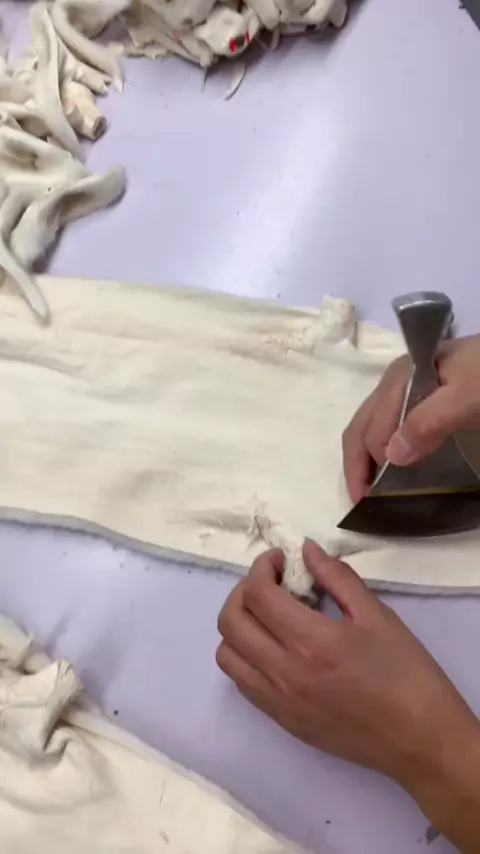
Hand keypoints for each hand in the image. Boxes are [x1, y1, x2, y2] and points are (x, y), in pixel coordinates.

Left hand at [217, 541, 479, 808]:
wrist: (420, 742)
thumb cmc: (406, 674)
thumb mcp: (377, 615)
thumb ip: (337, 577)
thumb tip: (305, 550)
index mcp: (310, 642)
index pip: (257, 594)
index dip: (262, 567)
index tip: (281, 560)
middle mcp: (283, 672)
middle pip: (230, 621)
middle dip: (243, 591)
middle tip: (273, 583)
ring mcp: (277, 701)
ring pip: (226, 654)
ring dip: (239, 625)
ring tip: (270, 615)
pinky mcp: (281, 721)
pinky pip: (242, 682)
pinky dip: (246, 655)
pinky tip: (276, 646)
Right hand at [342, 335, 479, 502]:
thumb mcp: (466, 398)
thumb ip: (428, 422)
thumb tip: (389, 457)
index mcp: (399, 378)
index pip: (370, 430)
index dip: (366, 467)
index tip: (372, 502)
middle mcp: (396, 381)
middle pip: (362, 426)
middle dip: (357, 464)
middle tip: (361, 502)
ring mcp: (410, 387)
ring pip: (374, 425)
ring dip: (368, 458)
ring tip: (372, 489)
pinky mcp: (426, 395)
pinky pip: (393, 423)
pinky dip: (385, 448)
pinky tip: (394, 464)